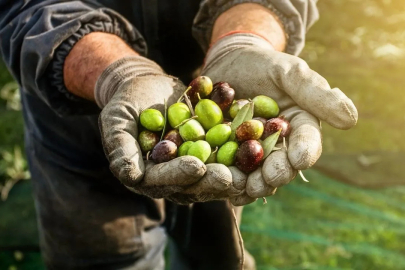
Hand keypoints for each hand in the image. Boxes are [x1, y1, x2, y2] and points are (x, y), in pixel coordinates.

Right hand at [97, 56, 240, 203]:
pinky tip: (256, 150)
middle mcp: (170, 176)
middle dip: (211, 181)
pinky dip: (240, 154)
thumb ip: (120, 147)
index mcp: (146, 174)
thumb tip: (130, 176)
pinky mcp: (207, 153)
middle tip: (231, 177)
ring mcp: (191, 165)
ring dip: (231, 174)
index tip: (196, 167)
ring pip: (212, 175)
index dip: (178, 175)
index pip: (162, 180)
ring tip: (250, 171)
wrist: (147, 86)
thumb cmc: (127, 101)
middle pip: (192, 184)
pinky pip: (224, 156)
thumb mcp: (117, 119)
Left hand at [202, 33, 357, 198]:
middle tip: (268, 180)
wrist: (230, 64)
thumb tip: (350, 119)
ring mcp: (252, 153)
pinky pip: (229, 170)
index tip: (299, 159)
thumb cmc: (263, 64)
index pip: (307, 143)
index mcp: (299, 127)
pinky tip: (221, 186)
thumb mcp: (288, 72)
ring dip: (250, 184)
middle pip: (281, 165)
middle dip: (276, 175)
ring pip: (255, 174)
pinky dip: (226, 179)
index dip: (305, 152)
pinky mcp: (228, 154)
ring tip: (242, 188)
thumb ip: (315, 93)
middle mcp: (279, 145)